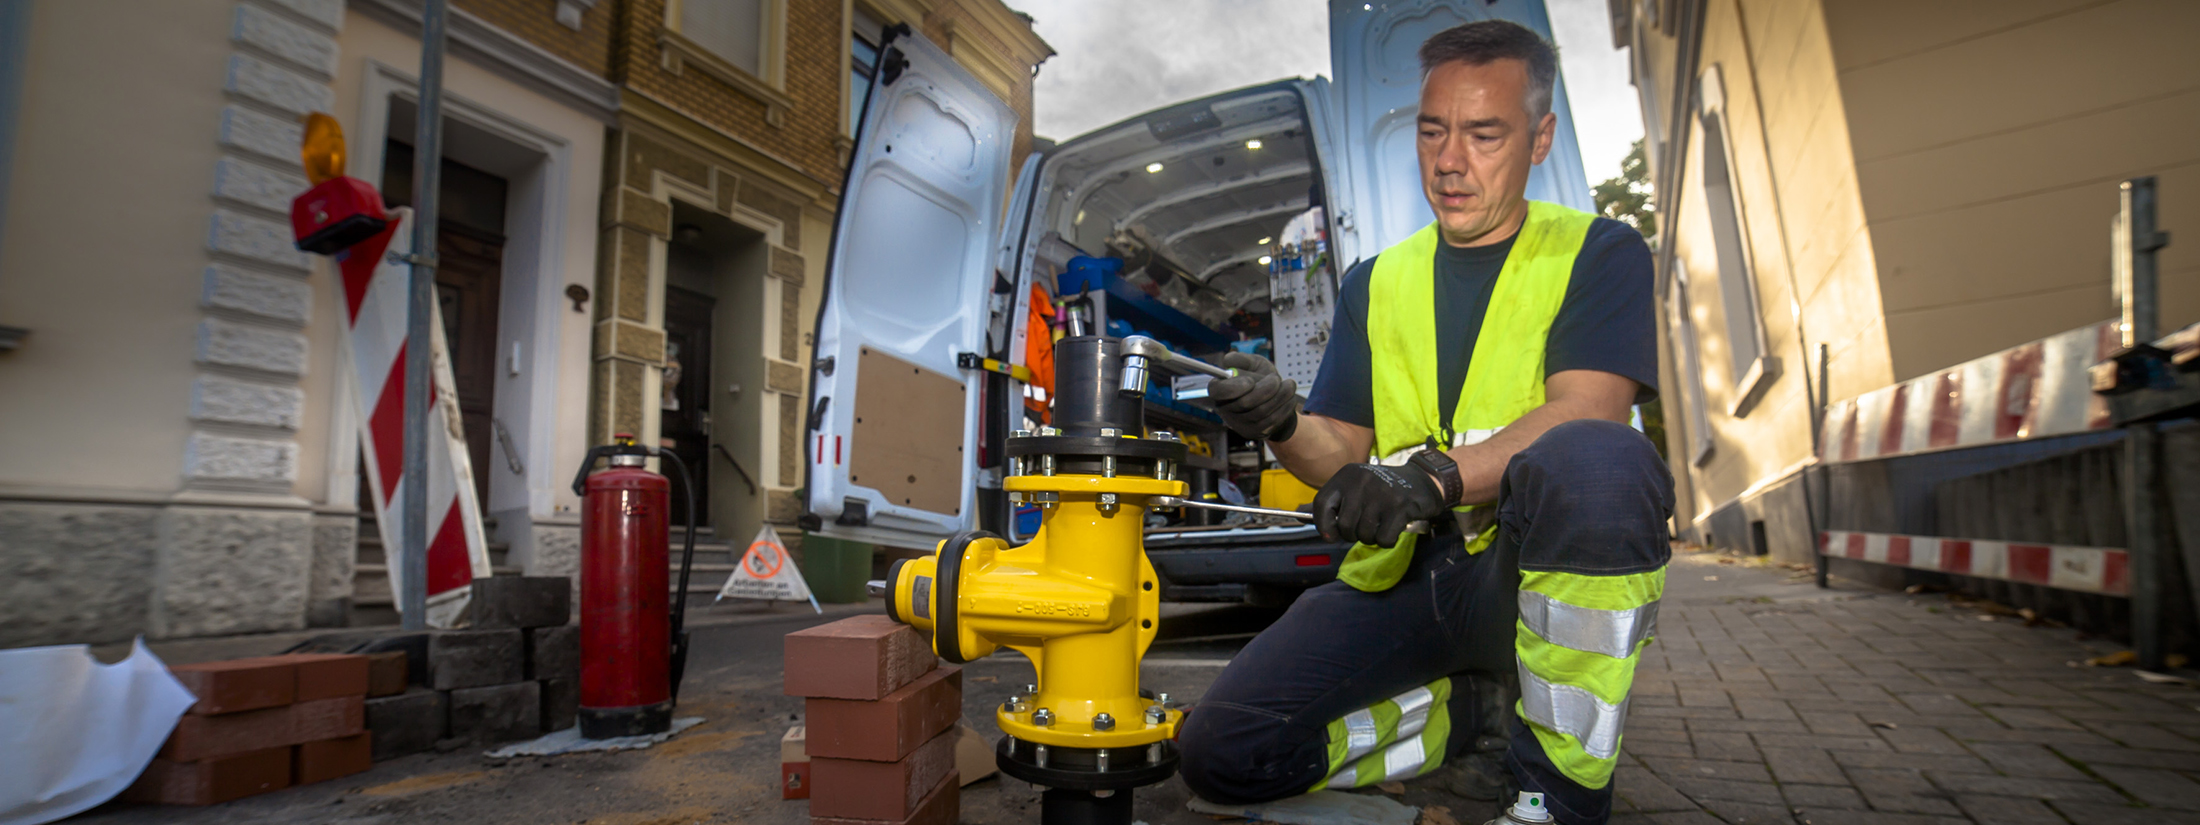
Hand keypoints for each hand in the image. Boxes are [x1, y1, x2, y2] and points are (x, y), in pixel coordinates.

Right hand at [1206, 352, 1299, 440]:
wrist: (1275, 397)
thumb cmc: (1260, 378)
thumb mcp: (1252, 363)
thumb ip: (1240, 359)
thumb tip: (1228, 361)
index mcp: (1220, 390)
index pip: (1217, 391)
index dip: (1233, 388)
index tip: (1250, 381)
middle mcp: (1226, 409)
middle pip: (1243, 403)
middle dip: (1265, 389)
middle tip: (1276, 379)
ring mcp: (1240, 424)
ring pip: (1261, 412)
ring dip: (1279, 396)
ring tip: (1289, 385)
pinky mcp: (1255, 432)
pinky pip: (1272, 420)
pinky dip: (1284, 407)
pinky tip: (1290, 397)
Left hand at [1312, 463, 1448, 546]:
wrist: (1422, 481)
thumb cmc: (1383, 490)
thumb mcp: (1356, 487)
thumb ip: (1334, 503)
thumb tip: (1304, 517)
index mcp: (1347, 475)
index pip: (1322, 503)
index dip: (1323, 525)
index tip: (1331, 536)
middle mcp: (1362, 481)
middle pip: (1345, 526)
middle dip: (1354, 535)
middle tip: (1366, 528)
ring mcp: (1381, 493)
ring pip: (1364, 535)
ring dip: (1372, 538)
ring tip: (1380, 526)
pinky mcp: (1399, 507)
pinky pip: (1383, 539)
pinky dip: (1388, 541)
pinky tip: (1393, 529)